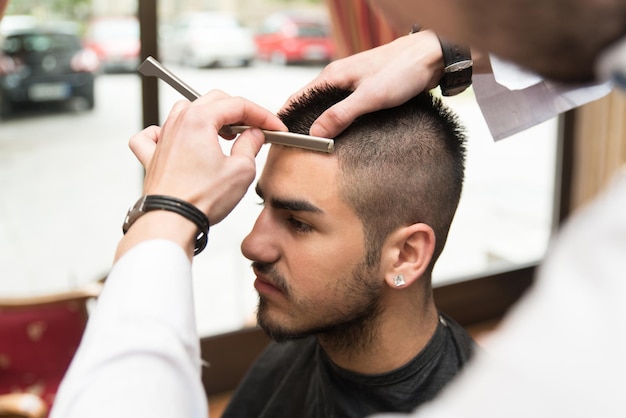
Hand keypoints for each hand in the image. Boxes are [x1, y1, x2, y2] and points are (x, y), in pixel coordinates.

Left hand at [117, 90, 285, 258]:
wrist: (170, 220)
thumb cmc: (200, 199)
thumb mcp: (241, 170)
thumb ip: (250, 145)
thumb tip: (254, 135)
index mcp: (199, 120)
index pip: (238, 105)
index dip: (262, 115)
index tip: (274, 127)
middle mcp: (178, 123)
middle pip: (214, 101)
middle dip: (239, 112)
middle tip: (256, 129)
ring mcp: (162, 138)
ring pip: (186, 111)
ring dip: (209, 117)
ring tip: (224, 134)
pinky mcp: (153, 157)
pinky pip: (153, 134)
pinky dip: (165, 132)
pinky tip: (177, 139)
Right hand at [284, 31, 443, 138]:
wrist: (431, 57)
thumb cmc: (402, 71)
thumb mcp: (370, 97)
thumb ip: (341, 115)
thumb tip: (316, 133)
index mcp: (332, 76)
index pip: (297, 98)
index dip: (285, 118)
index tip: (276, 138)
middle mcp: (338, 78)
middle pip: (310, 104)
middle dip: (300, 124)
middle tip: (294, 149)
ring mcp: (352, 84)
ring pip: (327, 107)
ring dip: (320, 124)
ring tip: (313, 146)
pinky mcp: (366, 90)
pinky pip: (343, 108)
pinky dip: (337, 121)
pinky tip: (339, 134)